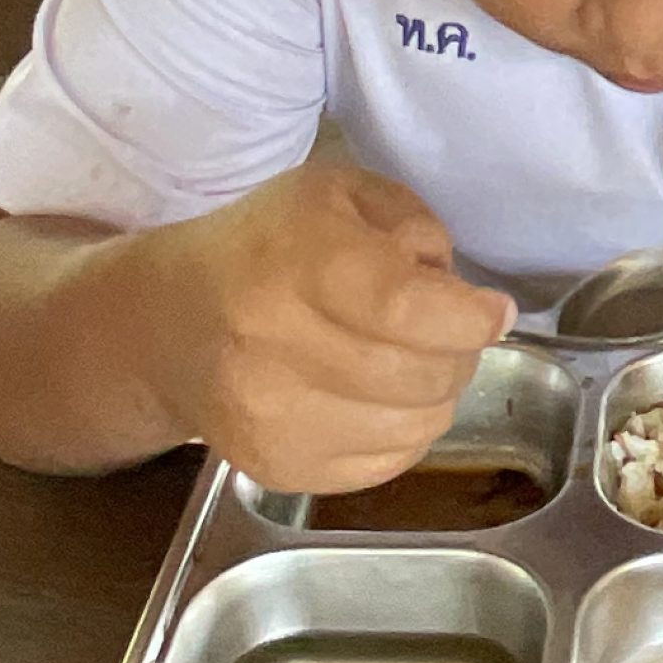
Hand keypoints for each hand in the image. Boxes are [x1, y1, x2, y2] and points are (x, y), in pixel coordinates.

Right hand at [136, 161, 514, 492]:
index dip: (469, 318)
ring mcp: (273, 418)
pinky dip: (403, 431)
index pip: (410, 310)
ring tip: (411, 361)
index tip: (491, 312)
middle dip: (458, 353)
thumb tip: (459, 294)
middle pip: (422, 375)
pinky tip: (380, 397)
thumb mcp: (342, 193)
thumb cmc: (270, 245)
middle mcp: (278, 346)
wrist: (172, 321)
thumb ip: (414, 227)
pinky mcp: (276, 468)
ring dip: (435, 394)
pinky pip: (386, 464)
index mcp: (301, 263)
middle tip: (447, 332)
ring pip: (415, 427)